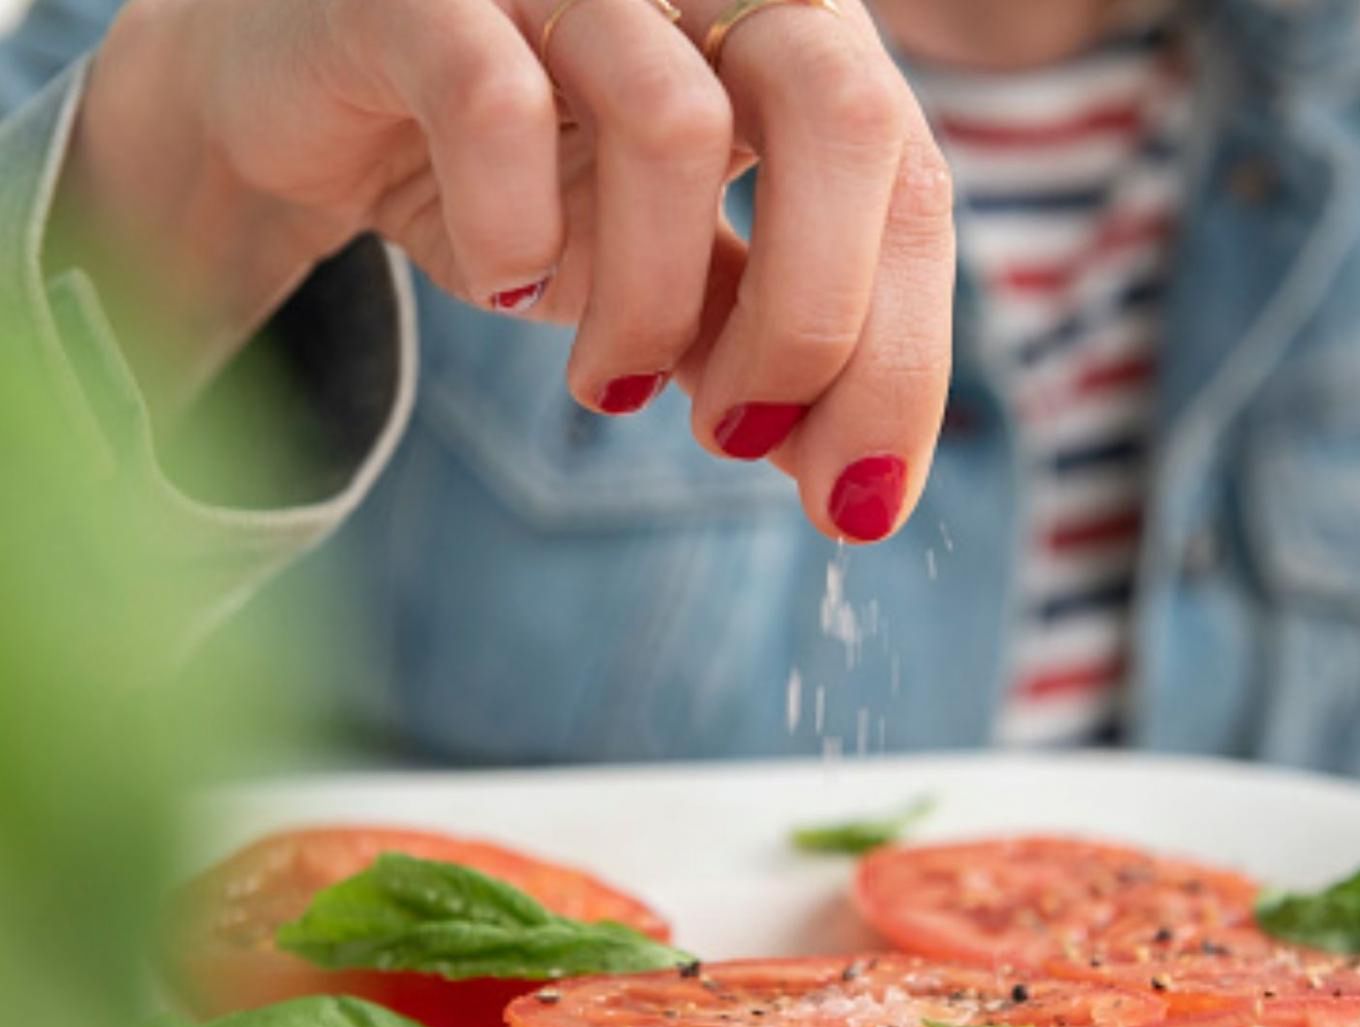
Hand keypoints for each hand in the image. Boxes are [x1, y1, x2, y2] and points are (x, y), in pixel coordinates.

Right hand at [66, 0, 954, 541]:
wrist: (308, 92)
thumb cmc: (515, 169)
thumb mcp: (663, 266)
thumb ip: (759, 338)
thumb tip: (855, 486)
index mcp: (786, 33)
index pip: (909, 184)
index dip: (905, 356)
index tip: (861, 504)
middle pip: (844, 115)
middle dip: (816, 322)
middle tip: (739, 438)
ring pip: (676, 125)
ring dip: (653, 306)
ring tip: (609, 385)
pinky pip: (494, 101)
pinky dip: (512, 231)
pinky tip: (500, 286)